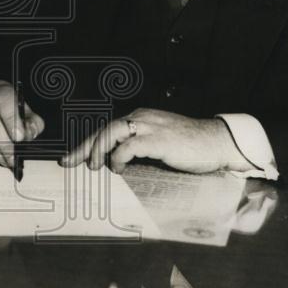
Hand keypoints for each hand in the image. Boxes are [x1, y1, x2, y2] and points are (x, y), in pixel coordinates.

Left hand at [61, 108, 250, 173]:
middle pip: (104, 129)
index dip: (88, 143)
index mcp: (141, 119)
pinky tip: (118, 169)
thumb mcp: (161, 145)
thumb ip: (141, 150)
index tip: (72, 157)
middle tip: (68, 162)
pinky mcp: (159, 139)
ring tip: (92, 167)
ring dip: (98, 150)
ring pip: (112, 132)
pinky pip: (130, 146)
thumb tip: (118, 166)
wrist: (219, 143)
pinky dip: (119, 157)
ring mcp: (151, 127)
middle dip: (84, 146)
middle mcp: (142, 118)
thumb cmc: (192, 148)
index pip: (107, 129)